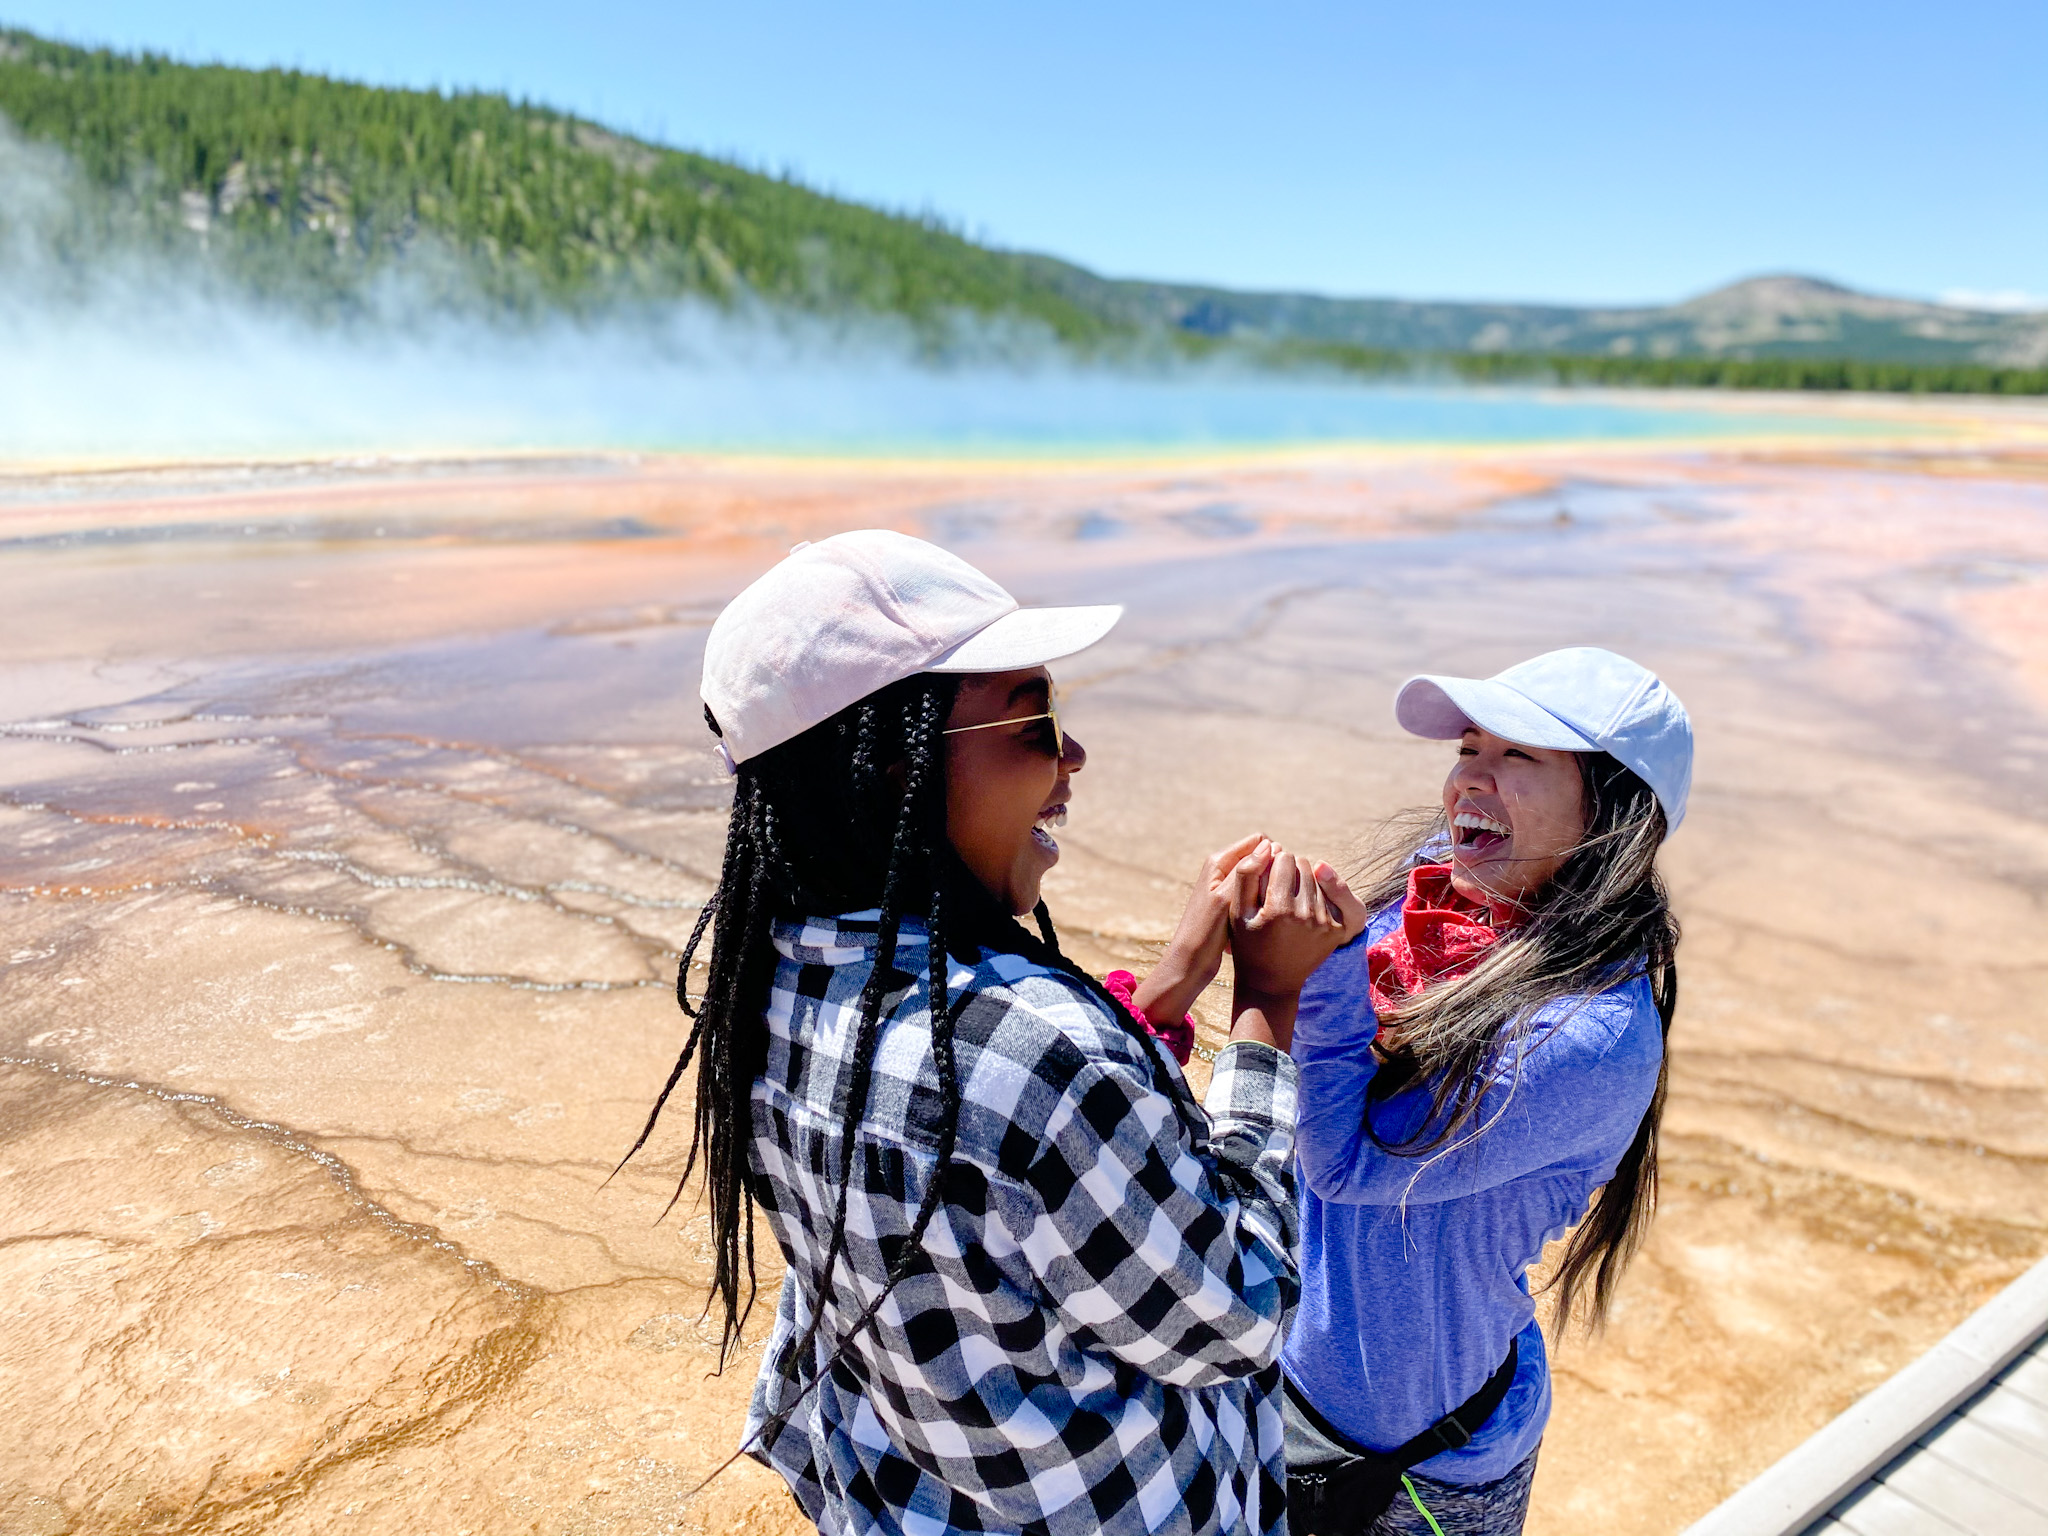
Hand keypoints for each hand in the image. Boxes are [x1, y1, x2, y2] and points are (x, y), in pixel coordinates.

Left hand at [1131, 834, 1268, 1026]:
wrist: (1190, 963)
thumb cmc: (1205, 931)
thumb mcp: (1225, 899)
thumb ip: (1246, 871)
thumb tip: (1270, 845)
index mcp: (1219, 861)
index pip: (1259, 842)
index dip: (1273, 856)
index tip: (1276, 881)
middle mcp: (1223, 870)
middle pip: (1261, 860)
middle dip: (1272, 874)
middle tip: (1269, 901)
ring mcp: (1228, 887)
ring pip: (1260, 880)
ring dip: (1266, 892)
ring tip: (1263, 914)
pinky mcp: (1232, 904)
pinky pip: (1255, 897)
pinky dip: (1259, 905)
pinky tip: (1258, 923)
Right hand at [1228, 850, 1365, 1000]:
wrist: (1272, 982)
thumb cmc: (1248, 943)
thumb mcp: (1237, 911)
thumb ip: (1246, 875)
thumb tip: (1266, 846)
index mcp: (1279, 908)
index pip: (1284, 858)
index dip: (1273, 863)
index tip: (1266, 876)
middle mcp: (1306, 914)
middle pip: (1304, 865)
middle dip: (1290, 869)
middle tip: (1277, 885)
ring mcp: (1324, 923)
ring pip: (1318, 878)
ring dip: (1303, 880)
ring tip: (1288, 896)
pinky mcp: (1336, 930)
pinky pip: (1330, 895)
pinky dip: (1317, 895)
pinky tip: (1303, 906)